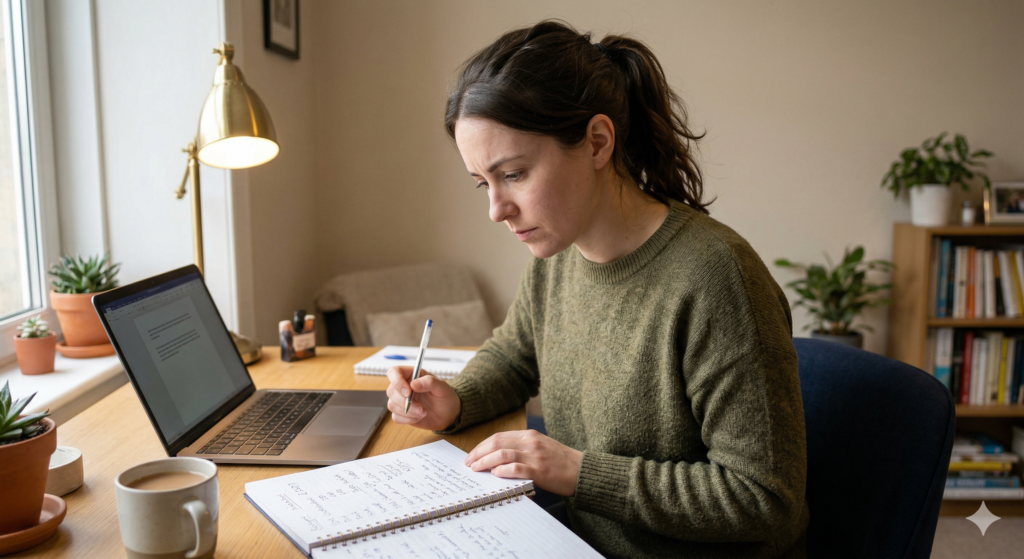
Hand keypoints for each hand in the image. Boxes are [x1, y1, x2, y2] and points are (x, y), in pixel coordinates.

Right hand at [385, 366, 461, 430]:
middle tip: (421, 408)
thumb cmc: (445, 397)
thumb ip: (429, 382)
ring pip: (392, 405)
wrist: (448, 414)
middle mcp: (404, 386)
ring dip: (408, 412)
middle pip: (391, 391)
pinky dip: (408, 419)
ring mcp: (401, 400)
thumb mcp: (442, 387)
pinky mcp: (401, 413)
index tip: (408, 392)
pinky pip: (396, 417)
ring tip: (424, 412)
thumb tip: (413, 384)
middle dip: (405, 402)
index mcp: (412, 375)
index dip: (397, 381)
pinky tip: (419, 417)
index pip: (394, 372)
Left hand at [464, 430, 582, 496]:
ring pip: (503, 454)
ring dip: (485, 462)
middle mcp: (530, 442)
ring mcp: (535, 456)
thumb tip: (497, 458)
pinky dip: (503, 470)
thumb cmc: (561, 461)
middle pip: (496, 443)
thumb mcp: (541, 447)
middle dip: (478, 453)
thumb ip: (522, 448)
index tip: (472, 455)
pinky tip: (495, 475)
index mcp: (530, 435)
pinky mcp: (539, 471)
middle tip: (468, 463)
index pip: (499, 436)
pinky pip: (516, 468)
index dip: (482, 445)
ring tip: (475, 469)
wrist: (583, 470)